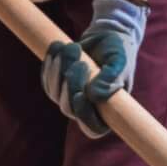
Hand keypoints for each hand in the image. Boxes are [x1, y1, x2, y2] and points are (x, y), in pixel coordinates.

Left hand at [39, 0, 146, 137]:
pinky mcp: (56, 84)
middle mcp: (85, 108)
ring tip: (73, 47)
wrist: (107, 37)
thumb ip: (111, 78)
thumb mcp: (119, 62)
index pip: (92, 128)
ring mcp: (68, 97)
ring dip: (59, 70)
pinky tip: (58, 47)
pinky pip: (46, 80)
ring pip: (54, 94)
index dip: (84, 116)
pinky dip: (50, 63)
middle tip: (81, 62)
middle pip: (68, 109)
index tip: (81, 94)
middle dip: (71, 84)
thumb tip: (93, 95)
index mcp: (107, 111)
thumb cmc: (118, 52)